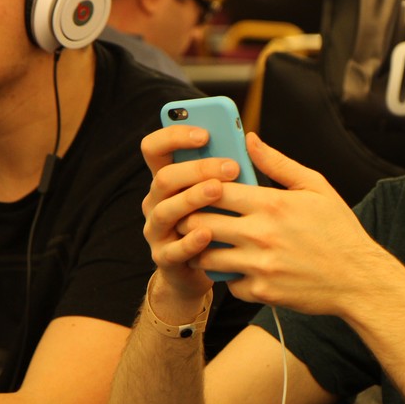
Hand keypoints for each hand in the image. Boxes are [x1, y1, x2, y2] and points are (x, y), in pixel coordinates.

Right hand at [139, 124, 242, 311]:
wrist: (214, 270)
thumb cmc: (225, 222)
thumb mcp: (227, 192)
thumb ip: (231, 167)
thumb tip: (250, 139)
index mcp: (169, 179)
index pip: (154, 148)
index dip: (174, 136)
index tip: (205, 133)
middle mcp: (156, 201)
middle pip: (164, 178)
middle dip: (197, 169)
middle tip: (231, 166)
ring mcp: (157, 230)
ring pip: (165, 210)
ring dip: (191, 198)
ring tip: (218, 191)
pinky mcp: (165, 258)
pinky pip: (173, 249)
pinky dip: (190, 240)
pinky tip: (208, 233)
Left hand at [200, 133, 401, 316]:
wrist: (358, 278)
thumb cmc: (338, 230)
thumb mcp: (315, 187)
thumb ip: (278, 163)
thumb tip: (250, 139)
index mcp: (272, 203)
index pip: (214, 189)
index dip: (199, 187)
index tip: (198, 188)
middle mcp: (261, 234)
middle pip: (200, 222)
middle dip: (191, 217)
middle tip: (193, 216)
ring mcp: (259, 266)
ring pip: (205, 255)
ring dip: (203, 248)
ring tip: (209, 242)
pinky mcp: (262, 291)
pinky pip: (228, 283)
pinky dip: (229, 275)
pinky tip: (238, 267)